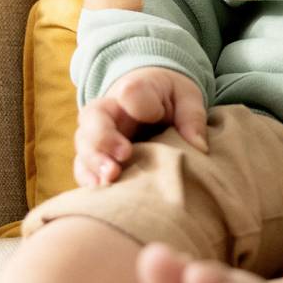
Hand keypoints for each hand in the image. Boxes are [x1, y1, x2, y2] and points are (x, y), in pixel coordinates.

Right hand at [73, 67, 209, 188]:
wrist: (151, 97)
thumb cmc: (171, 97)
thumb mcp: (188, 98)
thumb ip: (193, 117)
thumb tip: (199, 147)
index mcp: (137, 90)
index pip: (132, 91)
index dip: (136, 102)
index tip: (152, 115)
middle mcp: (111, 110)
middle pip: (94, 119)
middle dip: (103, 140)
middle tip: (122, 158)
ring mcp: (99, 133)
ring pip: (84, 144)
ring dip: (93, 163)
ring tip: (109, 180)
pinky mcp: (96, 155)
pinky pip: (82, 166)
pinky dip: (87, 178)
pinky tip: (97, 191)